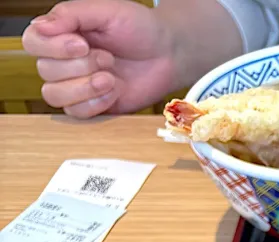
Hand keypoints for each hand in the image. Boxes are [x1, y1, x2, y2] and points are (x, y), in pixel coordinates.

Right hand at [21, 0, 176, 117]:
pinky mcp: (94, 106)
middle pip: (45, 71)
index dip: (53, 48)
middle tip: (108, 58)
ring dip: (84, 88)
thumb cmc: (139, 29)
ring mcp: (77, 85)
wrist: (168, 55)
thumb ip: (71, 15)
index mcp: (61, 33)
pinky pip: (77, 113)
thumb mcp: (105, 11)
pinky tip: (114, 91)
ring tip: (110, 78)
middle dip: (79, 66)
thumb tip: (40, 26)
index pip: (32, 43)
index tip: (82, 44)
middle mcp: (64, 60)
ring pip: (54, 95)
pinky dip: (95, 103)